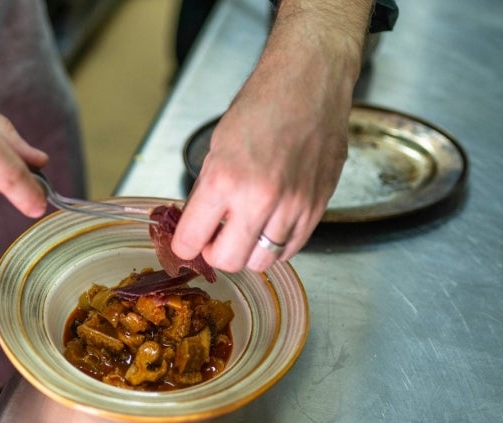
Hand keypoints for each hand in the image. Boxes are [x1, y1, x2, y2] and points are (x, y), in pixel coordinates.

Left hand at [171, 0, 371, 271]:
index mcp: (225, 180)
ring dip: (247, 250)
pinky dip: (275, 245)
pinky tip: (268, 225)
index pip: (191, 241)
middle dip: (214, 254)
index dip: (184, 244)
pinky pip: (290, 249)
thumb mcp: (217, 145)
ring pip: (261, 262)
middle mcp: (259, 199)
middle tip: (214, 237)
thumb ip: (207, 190)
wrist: (310, 81)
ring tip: (244, 228)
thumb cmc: (263, 104)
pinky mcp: (318, 207)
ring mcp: (293, 206)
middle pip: (228, 262)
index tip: (186, 240)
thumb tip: (199, 225)